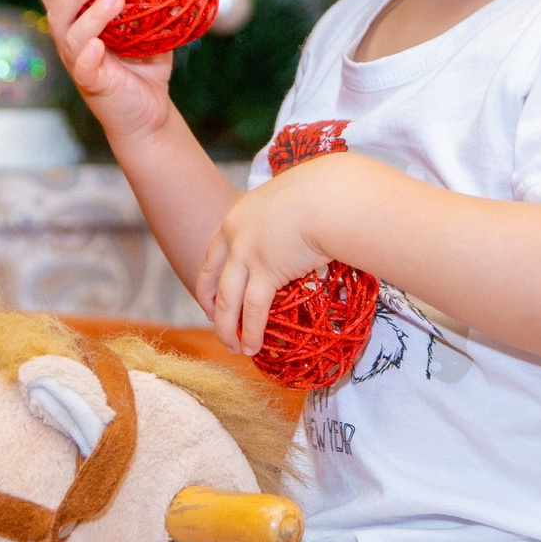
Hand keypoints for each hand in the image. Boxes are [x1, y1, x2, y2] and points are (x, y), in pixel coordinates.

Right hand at [40, 0, 174, 145]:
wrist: (151, 114)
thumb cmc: (145, 70)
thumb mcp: (149, 32)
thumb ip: (152, 5)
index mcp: (80, 25)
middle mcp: (74, 43)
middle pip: (57, 12)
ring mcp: (80, 64)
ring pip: (70, 37)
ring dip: (89, 15)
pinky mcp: (93, 85)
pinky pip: (83, 68)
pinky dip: (88, 55)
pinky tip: (98, 44)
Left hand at [195, 151, 366, 355]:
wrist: (330, 196)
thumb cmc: (323, 193)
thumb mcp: (289, 202)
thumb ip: (284, 220)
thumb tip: (300, 230)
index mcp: (238, 216)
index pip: (214, 254)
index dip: (210, 279)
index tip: (212, 297)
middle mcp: (234, 236)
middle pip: (211, 279)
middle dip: (211, 307)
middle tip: (217, 325)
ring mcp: (247, 254)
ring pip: (227, 301)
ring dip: (227, 329)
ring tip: (235, 349)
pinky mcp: (266, 271)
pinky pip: (254, 309)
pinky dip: (252, 331)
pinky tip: (253, 347)